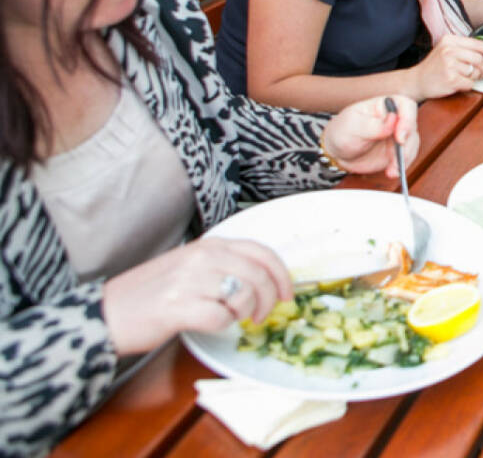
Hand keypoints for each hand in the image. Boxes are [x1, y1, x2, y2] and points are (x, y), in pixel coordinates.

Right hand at [102, 238, 291, 355]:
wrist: (107, 314)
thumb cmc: (150, 295)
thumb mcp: (191, 266)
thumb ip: (225, 266)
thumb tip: (267, 280)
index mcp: (208, 245)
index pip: (262, 252)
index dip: (282, 275)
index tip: (287, 294)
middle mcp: (201, 257)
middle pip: (259, 275)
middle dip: (268, 300)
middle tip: (260, 316)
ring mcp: (190, 280)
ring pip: (243, 295)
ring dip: (242, 313)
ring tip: (228, 318)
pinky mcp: (178, 307)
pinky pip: (220, 317)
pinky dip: (221, 325)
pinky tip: (206, 323)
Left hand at [323, 94, 419, 177]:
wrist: (337, 152)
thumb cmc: (342, 131)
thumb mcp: (352, 126)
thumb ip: (373, 124)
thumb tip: (392, 119)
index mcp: (385, 106)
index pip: (405, 106)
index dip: (407, 120)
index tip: (400, 137)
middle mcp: (395, 119)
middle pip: (412, 127)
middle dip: (406, 145)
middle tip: (397, 158)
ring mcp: (397, 136)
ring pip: (412, 144)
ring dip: (404, 158)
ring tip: (392, 169)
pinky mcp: (397, 152)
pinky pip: (407, 158)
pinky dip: (401, 167)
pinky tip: (392, 172)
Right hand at [412, 34, 482, 98]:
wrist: (416, 81)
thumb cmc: (435, 67)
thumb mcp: (446, 51)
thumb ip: (465, 50)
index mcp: (450, 40)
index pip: (478, 44)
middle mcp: (450, 50)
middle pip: (480, 59)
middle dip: (482, 69)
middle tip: (477, 74)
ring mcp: (449, 64)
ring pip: (475, 72)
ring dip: (472, 78)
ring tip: (459, 78)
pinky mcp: (450, 78)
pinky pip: (470, 83)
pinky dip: (466, 86)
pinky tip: (454, 84)